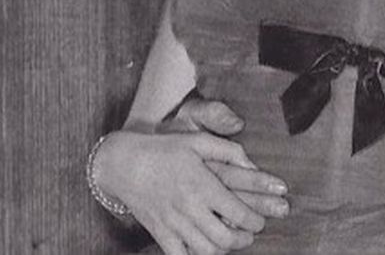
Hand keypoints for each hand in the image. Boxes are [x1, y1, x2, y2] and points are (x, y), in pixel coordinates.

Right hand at [95, 127, 288, 254]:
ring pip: (206, 251)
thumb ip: (229, 151)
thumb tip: (253, 165)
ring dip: (225, 250)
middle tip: (250, 233)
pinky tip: (205, 248)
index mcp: (202, 185)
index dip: (255, 221)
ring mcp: (173, 224)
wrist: (124, 164)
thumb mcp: (198, 141)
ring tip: (232, 241)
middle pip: (225, 237)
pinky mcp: (159, 233)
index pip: (238, 213)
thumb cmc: (164, 150)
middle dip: (244, 239)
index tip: (259, 220)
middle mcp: (189, 208)